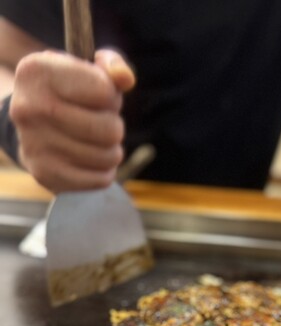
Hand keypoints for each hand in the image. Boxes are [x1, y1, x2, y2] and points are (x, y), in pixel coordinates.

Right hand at [10, 49, 134, 192]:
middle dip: (115, 125)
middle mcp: (29, 108)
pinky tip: (90, 160)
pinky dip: (104, 171)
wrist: (33, 127)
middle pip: (110, 129)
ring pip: (108, 156)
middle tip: (101, 122)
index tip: (99, 96)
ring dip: (112, 150)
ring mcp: (35, 145)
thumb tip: (126, 78)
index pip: (104, 91)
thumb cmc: (69, 94)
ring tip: (96, 141)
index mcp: (37, 72)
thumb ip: (112, 65)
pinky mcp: (45, 175)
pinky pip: (100, 180)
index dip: (112, 96)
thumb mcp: (87, 69)